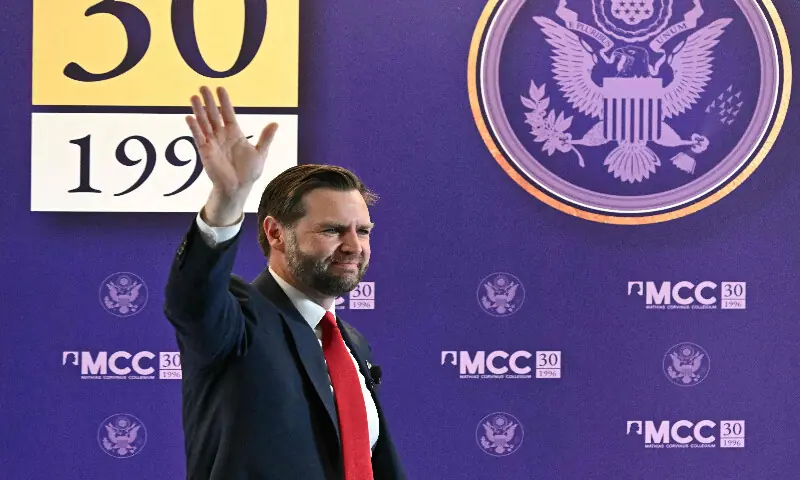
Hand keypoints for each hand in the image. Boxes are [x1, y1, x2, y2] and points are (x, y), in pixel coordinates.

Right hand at [186, 86, 277, 225]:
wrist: (239, 188)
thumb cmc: (249, 172)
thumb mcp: (260, 153)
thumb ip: (266, 138)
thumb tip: (275, 123)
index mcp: (235, 133)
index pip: (228, 113)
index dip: (224, 101)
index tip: (220, 88)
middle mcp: (222, 135)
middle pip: (213, 114)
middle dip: (208, 101)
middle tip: (203, 86)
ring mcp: (213, 142)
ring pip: (204, 123)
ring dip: (199, 110)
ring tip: (194, 97)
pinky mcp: (205, 152)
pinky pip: (199, 138)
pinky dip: (194, 128)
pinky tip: (189, 117)